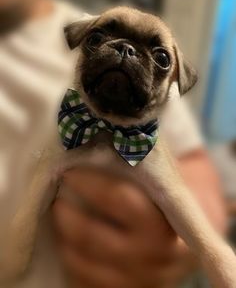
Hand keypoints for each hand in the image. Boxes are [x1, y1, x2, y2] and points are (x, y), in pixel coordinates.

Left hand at [52, 167, 193, 287]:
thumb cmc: (168, 205)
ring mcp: (136, 281)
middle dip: (66, 214)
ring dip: (63, 238)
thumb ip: (138, 172)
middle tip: (57, 197)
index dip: (89, 183)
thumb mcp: (163, 185)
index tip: (69, 173)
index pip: (119, 199)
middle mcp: (151, 258)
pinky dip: (71, 259)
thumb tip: (93, 150)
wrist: (187, 245)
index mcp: (164, 224)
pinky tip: (70, 242)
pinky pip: (83, 280)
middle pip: (92, 236)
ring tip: (60, 218)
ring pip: (81, 263)